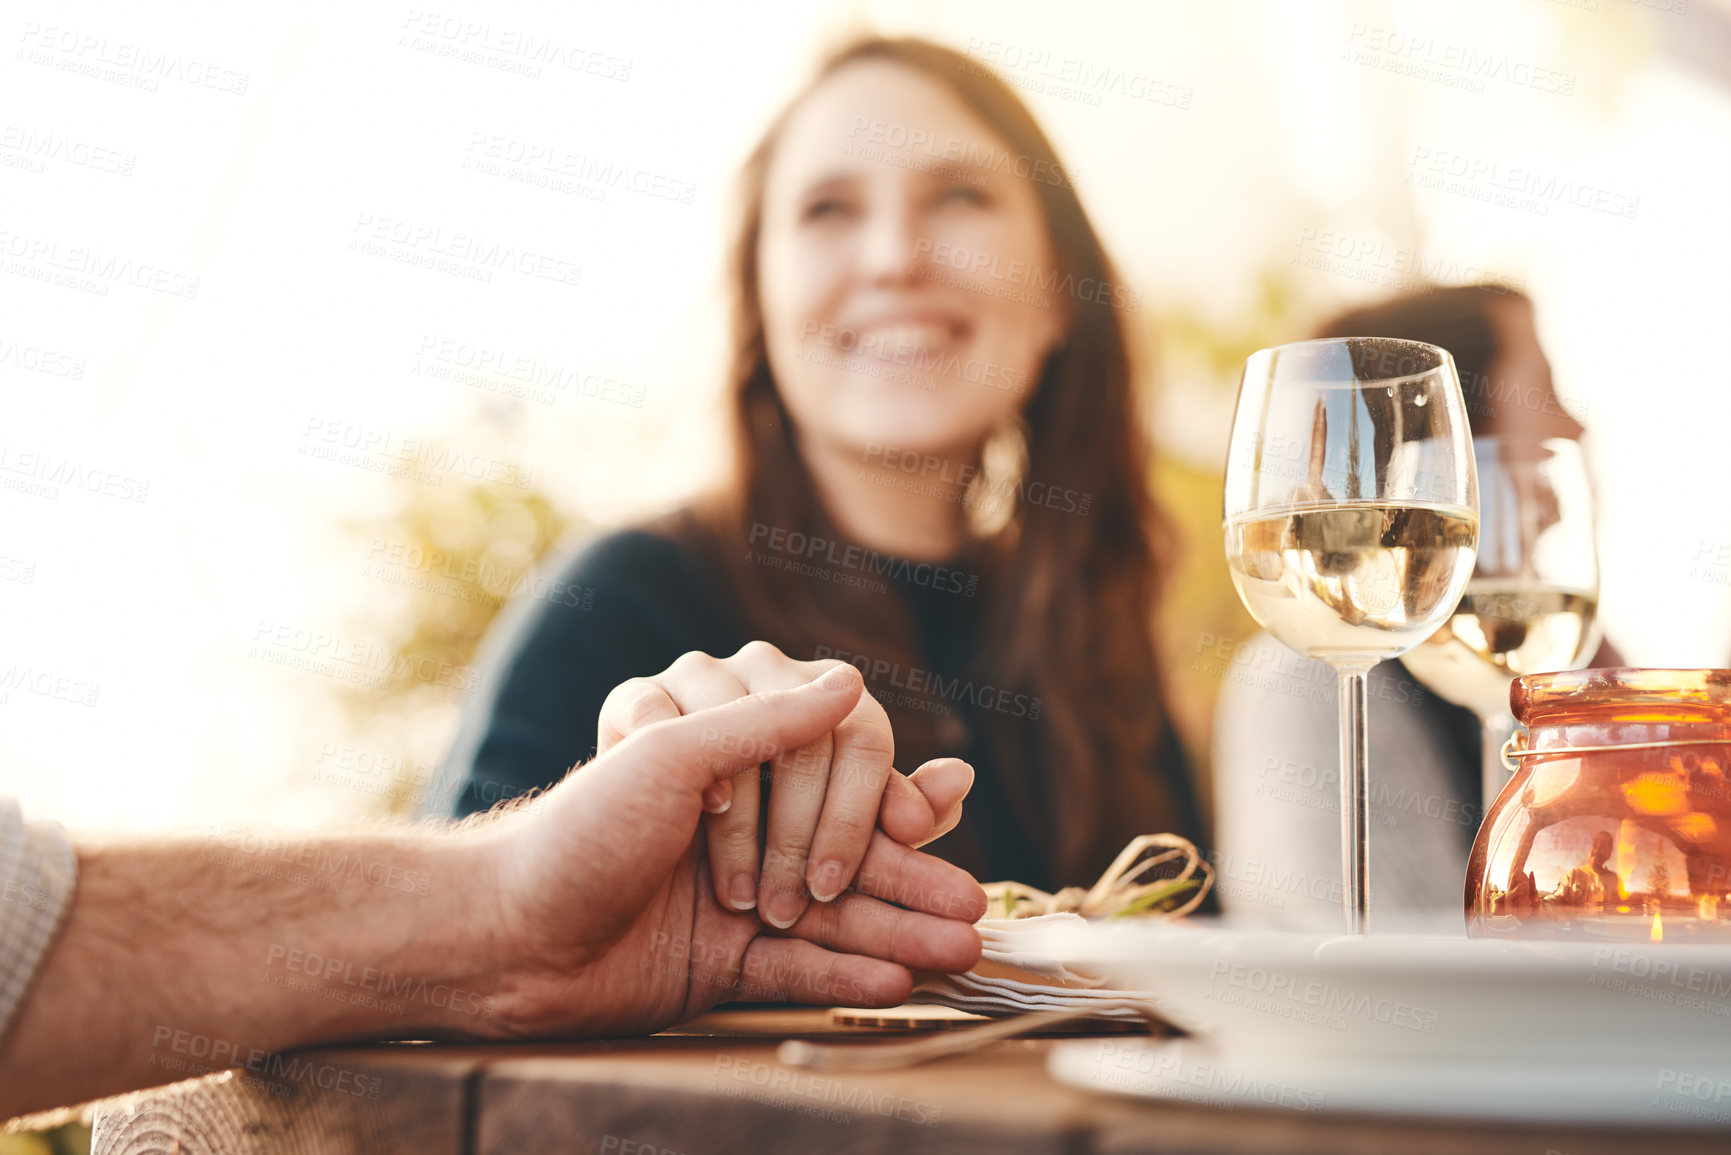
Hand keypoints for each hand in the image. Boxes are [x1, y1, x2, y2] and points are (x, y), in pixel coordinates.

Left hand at [481, 666, 984, 1036]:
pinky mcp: (719, 963)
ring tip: (958, 950)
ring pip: (831, 914)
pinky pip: (795, 969)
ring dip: (894, 931)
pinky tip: (897, 979)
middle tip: (970, 911)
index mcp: (725, 763)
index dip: (879, 806)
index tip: (921, 826)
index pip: (827, 778)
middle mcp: (738, 824)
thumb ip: (767, 722)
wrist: (499, 938)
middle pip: (841, 852)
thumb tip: (850, 680)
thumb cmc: (577, 830)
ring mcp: (733, 896)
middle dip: (907, 882)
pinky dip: (844, 974)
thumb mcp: (673, 755)